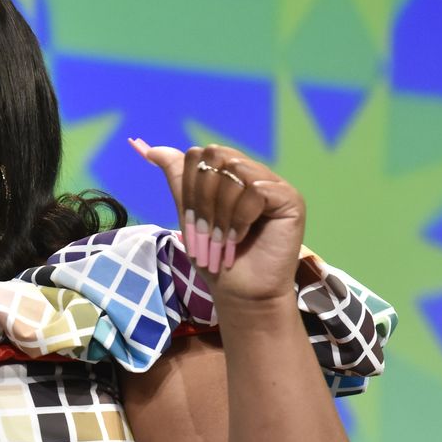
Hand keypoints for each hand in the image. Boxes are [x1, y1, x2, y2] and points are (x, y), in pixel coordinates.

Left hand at [129, 139, 304, 304]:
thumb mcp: (190, 215)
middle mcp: (253, 173)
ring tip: (223, 240)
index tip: (192, 222)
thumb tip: (151, 149)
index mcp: (229, 174)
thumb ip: (178, 180)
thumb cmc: (215, 257)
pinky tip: (241, 238)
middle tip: (207, 233)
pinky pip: (256, 191)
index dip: (189, 188)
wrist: (239, 292)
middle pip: (216, 157)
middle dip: (203, 199)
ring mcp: (273, 184)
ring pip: (235, 172)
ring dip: (221, 213)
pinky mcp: (290, 199)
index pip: (199, 155)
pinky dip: (241, 218)